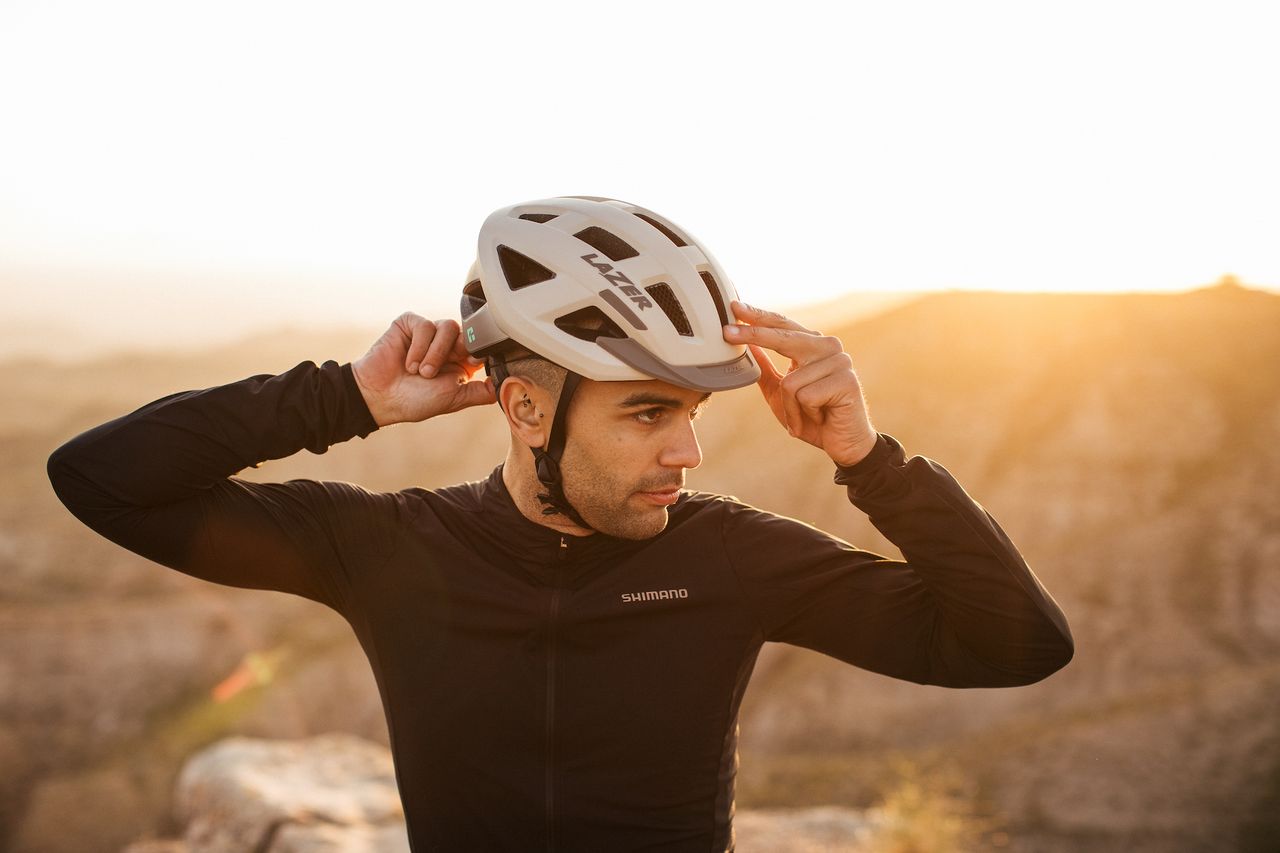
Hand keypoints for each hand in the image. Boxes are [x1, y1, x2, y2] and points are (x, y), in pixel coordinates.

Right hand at [351, 313, 495, 426]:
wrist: (381, 397)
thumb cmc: (414, 400)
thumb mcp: (455, 398)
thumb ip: (481, 392)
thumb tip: (504, 385)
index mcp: (460, 361)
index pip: (479, 345)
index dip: (478, 351)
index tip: (471, 362)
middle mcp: (446, 345)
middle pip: (465, 333)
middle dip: (454, 352)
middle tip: (439, 370)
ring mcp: (427, 333)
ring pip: (447, 327)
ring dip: (434, 354)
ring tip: (420, 372)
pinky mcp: (409, 324)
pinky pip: (424, 325)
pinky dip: (418, 347)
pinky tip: (407, 363)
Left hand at [723, 300, 878, 466]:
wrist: (843, 443)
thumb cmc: (811, 417)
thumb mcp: (780, 391)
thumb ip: (764, 368)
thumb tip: (745, 344)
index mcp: (813, 345)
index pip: (782, 325)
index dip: (757, 317)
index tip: (734, 308)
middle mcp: (828, 347)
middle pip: (783, 337)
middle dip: (754, 336)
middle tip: (726, 333)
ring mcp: (840, 362)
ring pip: (791, 381)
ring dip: (791, 407)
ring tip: (806, 417)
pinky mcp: (846, 381)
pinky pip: (804, 396)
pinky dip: (803, 414)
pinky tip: (820, 418)